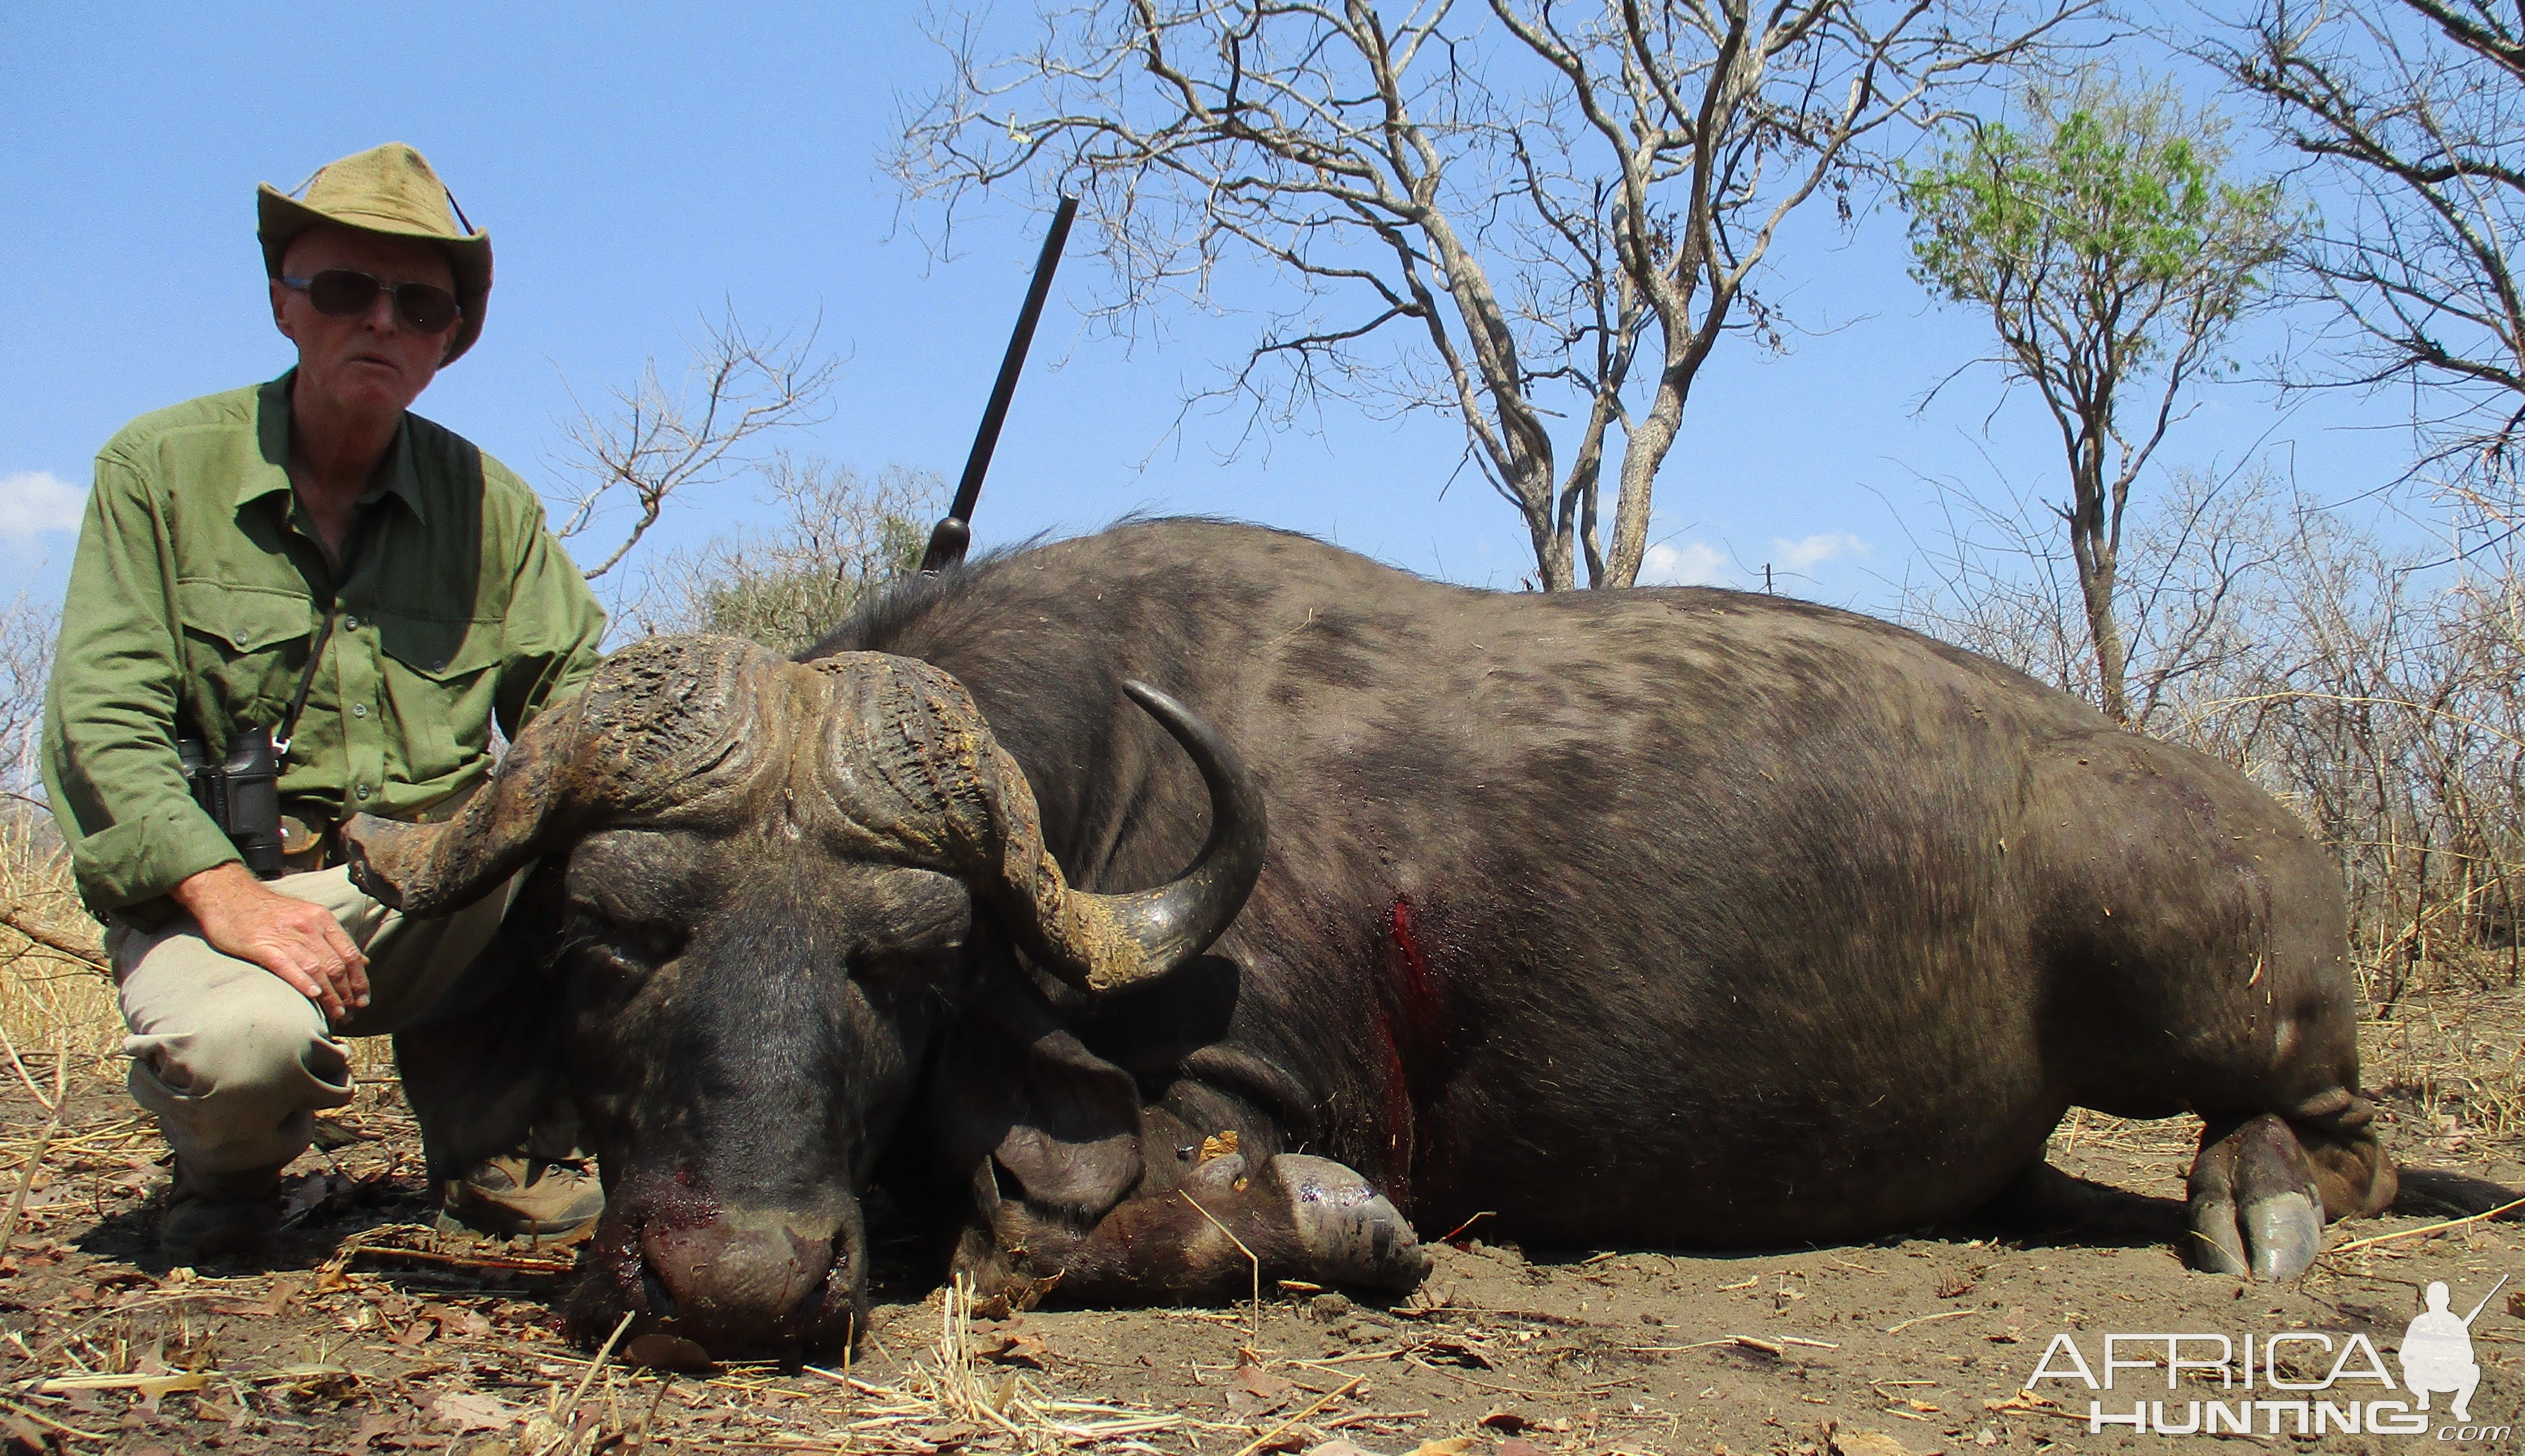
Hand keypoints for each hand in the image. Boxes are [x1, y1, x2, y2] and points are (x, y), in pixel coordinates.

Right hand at [171, 863, 370, 1020]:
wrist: (228, 893)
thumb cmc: (268, 911)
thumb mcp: (307, 916)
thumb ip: (333, 939)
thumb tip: (363, 961)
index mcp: (322, 919)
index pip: (350, 954)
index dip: (360, 980)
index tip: (364, 1000)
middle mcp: (308, 926)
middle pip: (336, 965)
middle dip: (347, 993)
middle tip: (351, 1013)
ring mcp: (285, 935)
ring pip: (317, 969)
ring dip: (330, 995)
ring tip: (337, 1013)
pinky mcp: (261, 945)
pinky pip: (287, 966)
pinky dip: (304, 981)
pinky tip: (314, 995)